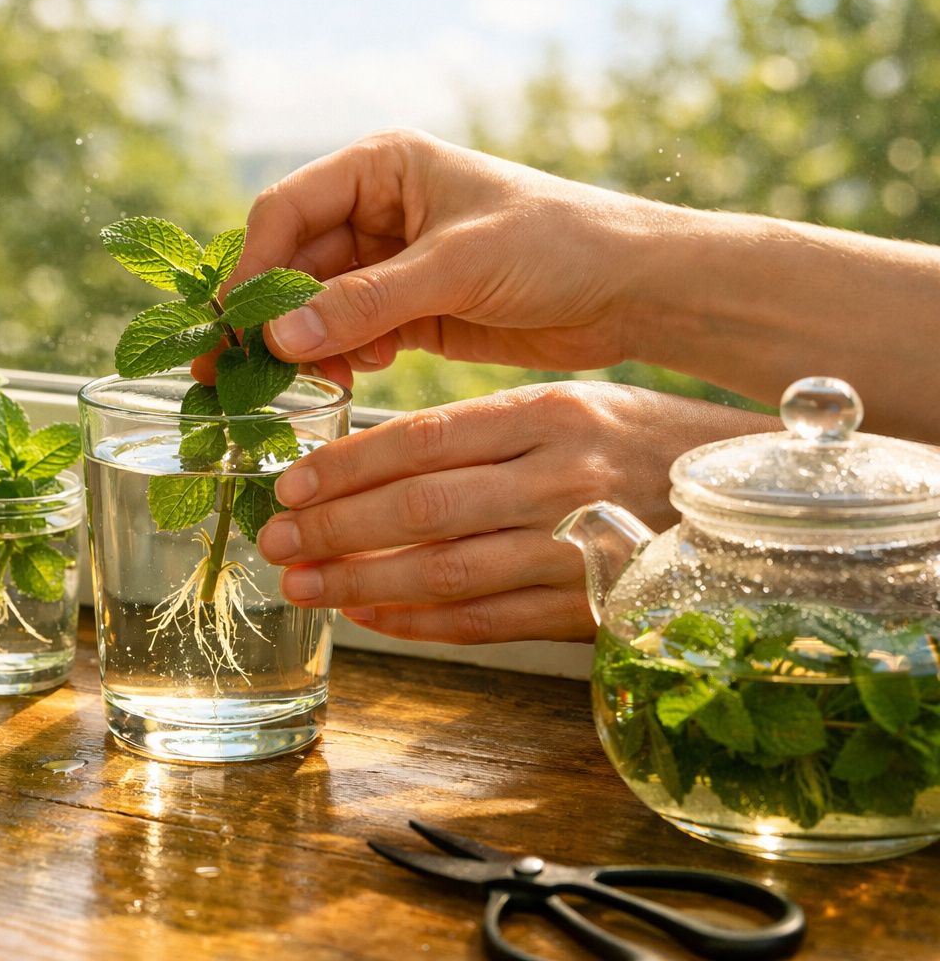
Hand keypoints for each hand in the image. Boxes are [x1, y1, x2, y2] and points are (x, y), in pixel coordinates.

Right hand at [225, 128, 671, 385]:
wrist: (633, 290)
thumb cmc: (557, 245)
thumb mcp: (458, 265)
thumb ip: (367, 302)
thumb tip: (279, 338)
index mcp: (382, 168)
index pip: (286, 211)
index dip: (254, 267)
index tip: (236, 325)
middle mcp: (376, 211)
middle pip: (291, 264)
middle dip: (270, 318)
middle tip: (241, 373)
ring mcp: (390, 264)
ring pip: (315, 307)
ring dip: (305, 345)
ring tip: (311, 382)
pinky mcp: (410, 312)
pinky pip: (349, 337)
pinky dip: (341, 359)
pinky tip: (358, 376)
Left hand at [255, 382, 776, 643]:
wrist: (756, 505)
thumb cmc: (646, 445)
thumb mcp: (574, 407)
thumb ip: (484, 430)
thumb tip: (373, 456)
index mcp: (552, 413)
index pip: (426, 437)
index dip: (347, 465)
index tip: (288, 483)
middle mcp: (563, 476)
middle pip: (423, 507)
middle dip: (335, 528)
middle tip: (274, 539)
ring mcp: (581, 546)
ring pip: (448, 570)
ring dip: (364, 581)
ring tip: (303, 584)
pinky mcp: (594, 606)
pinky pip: (490, 621)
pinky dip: (424, 623)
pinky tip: (373, 618)